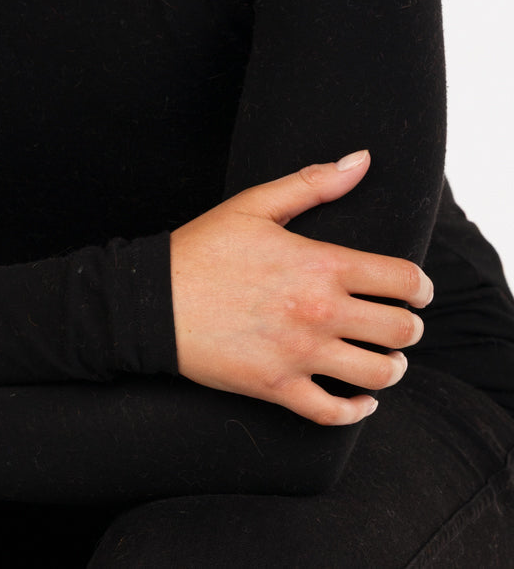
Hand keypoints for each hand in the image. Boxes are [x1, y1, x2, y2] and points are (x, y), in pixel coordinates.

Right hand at [169, 150, 432, 426]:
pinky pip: (335, 412)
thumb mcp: (255, 204)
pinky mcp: (278, 387)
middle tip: (400, 323)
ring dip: (391, 368)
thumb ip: (314, 182)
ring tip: (385, 359)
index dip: (419, 286)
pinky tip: (359, 397)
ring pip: (378, 374)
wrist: (152, 300)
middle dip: (409, 326)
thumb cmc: (204, 248)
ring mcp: (300, 354)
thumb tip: (361, 160)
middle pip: (400, 330)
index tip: (416, 290)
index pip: (402, 280)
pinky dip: (357, 410)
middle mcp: (318, 311)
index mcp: (320, 263)